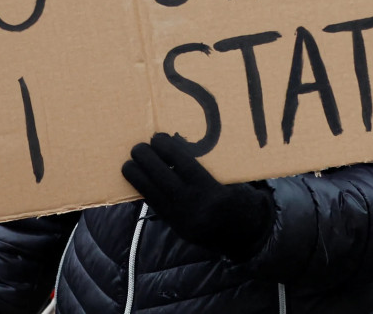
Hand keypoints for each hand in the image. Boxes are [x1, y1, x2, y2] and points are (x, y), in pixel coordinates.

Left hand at [121, 133, 272, 260]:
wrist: (244, 234)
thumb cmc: (239, 200)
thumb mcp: (229, 183)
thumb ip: (206, 171)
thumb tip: (176, 152)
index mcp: (213, 192)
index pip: (185, 166)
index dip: (168, 150)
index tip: (157, 137)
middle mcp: (196, 207)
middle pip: (164, 180)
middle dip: (147, 162)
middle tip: (137, 147)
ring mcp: (184, 220)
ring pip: (154, 196)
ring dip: (138, 178)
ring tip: (128, 164)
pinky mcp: (176, 228)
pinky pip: (156, 207)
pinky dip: (145, 192)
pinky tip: (137, 181)